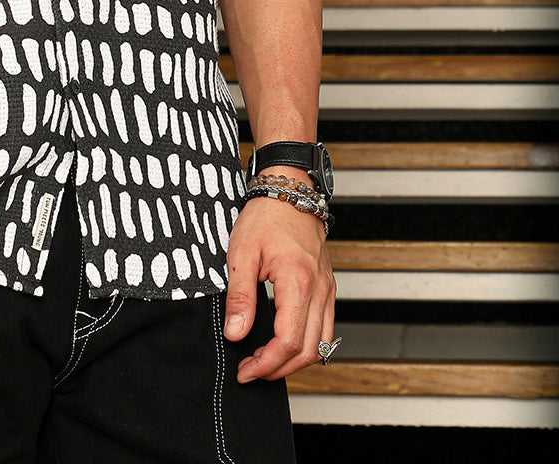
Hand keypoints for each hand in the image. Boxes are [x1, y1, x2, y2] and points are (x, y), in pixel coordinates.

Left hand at [223, 195, 335, 381]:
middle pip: (308, 351)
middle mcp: (320, 290)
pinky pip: (325, 328)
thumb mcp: (241, 254)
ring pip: (320, 344)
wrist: (289, 192)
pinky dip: (306, 344)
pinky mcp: (327, 288)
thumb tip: (236, 333)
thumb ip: (240, 297)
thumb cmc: (265, 217)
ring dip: (293, 361)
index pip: (288, 342)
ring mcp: (327, 290)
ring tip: (265, 361)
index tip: (245, 370)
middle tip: (251, 371)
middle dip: (278, 369)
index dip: (266, 364)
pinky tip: (284, 343)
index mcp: (298, 282)